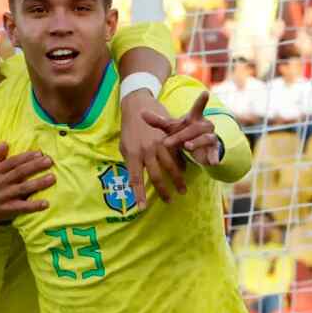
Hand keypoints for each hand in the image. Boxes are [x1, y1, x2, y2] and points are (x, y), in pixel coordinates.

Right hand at [0, 143, 53, 244]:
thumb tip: (4, 143)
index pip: (13, 162)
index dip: (26, 157)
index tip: (40, 153)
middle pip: (20, 173)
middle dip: (35, 166)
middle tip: (49, 161)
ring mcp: (4, 196)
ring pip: (23, 188)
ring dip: (38, 183)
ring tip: (52, 178)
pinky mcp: (8, 209)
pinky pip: (22, 207)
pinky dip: (34, 206)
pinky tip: (46, 203)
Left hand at [120, 90, 186, 207]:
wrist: (137, 104)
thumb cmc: (129, 129)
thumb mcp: (124, 146)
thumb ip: (130, 163)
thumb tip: (133, 181)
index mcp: (132, 154)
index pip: (134, 179)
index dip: (138, 195)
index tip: (142, 208)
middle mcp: (146, 150)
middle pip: (155, 176)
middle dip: (163, 191)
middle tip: (169, 201)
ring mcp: (159, 144)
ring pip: (170, 166)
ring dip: (177, 180)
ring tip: (183, 190)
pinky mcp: (168, 137)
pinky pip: (177, 154)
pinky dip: (182, 165)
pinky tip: (186, 173)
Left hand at [146, 91, 221, 167]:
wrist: (200, 146)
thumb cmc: (184, 133)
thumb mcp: (171, 127)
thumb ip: (158, 121)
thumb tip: (141, 112)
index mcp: (194, 117)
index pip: (197, 108)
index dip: (201, 100)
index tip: (205, 93)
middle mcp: (204, 125)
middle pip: (193, 128)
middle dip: (180, 135)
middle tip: (166, 143)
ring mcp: (211, 136)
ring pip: (204, 138)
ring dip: (196, 143)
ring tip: (187, 146)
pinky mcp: (214, 149)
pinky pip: (215, 152)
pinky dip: (214, 157)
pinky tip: (213, 162)